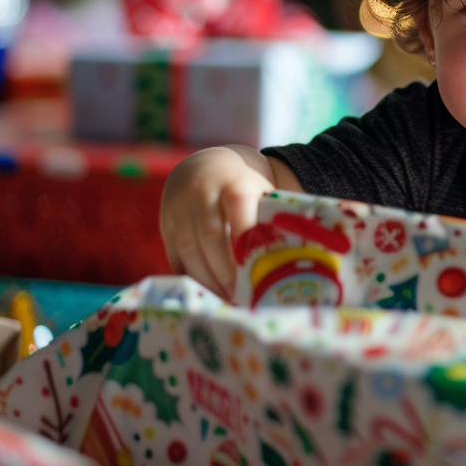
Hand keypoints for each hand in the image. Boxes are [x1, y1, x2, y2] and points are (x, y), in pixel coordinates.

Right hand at [159, 146, 276, 299]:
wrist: (208, 167)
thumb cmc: (246, 188)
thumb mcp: (262, 192)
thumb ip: (273, 217)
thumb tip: (300, 253)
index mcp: (234, 183)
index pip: (239, 214)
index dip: (245, 244)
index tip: (256, 272)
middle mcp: (202, 192)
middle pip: (210, 236)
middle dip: (225, 270)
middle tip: (239, 295)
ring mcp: (179, 207)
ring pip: (189, 248)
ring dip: (207, 278)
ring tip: (224, 297)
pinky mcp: (165, 221)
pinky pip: (175, 254)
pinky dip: (190, 275)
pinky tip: (206, 289)